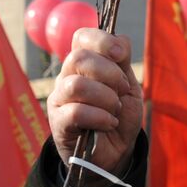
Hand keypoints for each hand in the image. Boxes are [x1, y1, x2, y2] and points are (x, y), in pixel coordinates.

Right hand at [47, 28, 143, 178]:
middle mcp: (67, 76)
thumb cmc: (119, 114)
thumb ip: (123, 62)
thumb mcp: (128, 86)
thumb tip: (120, 39)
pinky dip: (100, 117)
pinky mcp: (58, 122)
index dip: (102, 41)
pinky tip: (109, 123)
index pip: (82, 37)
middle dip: (110, 73)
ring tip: (115, 110)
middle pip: (78, 58)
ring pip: (76, 85)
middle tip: (122, 90)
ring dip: (105, 97)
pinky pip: (76, 112)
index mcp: (85, 64)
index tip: (121, 55)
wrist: (116, 150)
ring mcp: (59, 99)